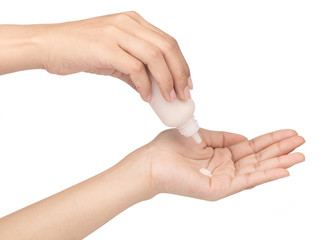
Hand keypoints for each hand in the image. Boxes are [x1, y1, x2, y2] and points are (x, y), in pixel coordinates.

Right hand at [40, 12, 191, 101]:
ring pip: (155, 57)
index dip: (182, 65)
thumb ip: (135, 69)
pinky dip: (144, 85)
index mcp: (134, 22)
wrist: (48, 45)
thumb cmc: (80, 50)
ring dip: (166, 81)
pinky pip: (135, 68)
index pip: (168, 42)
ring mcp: (117, 33)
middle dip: (180, 74)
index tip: (187, 84)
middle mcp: (129, 23)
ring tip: (168, 99)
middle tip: (183, 95)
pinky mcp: (105, 47)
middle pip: (168, 48)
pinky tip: (145, 97)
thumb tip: (154, 89)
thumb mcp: (114, 56)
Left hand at [137, 128, 304, 199]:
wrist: (152, 161)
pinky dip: (265, 175)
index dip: (270, 139)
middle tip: (301, 141)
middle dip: (280, 149)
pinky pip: (246, 181)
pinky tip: (282, 169)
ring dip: (279, 162)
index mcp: (221, 154)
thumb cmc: (170, 148)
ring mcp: (224, 179)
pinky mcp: (219, 188)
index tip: (288, 132)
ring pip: (257, 170)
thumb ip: (224, 137)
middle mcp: (225, 167)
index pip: (252, 146)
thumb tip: (244, 137)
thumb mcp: (202, 135)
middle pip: (259, 157)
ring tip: (300, 155)